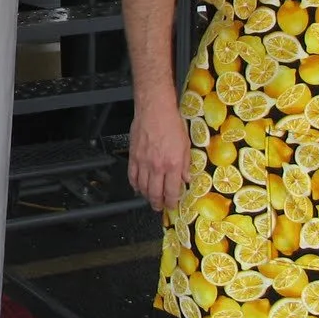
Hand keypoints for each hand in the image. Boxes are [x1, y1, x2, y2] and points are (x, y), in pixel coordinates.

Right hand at [129, 95, 192, 211]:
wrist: (154, 110)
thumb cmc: (172, 124)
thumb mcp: (186, 145)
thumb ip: (185, 165)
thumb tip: (186, 179)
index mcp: (172, 165)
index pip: (171, 191)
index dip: (172, 202)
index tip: (172, 206)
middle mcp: (157, 166)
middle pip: (155, 193)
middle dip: (157, 204)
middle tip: (159, 207)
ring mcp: (143, 162)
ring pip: (142, 186)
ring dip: (146, 196)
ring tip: (149, 199)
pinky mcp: (133, 155)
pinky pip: (132, 175)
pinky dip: (134, 184)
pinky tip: (137, 187)